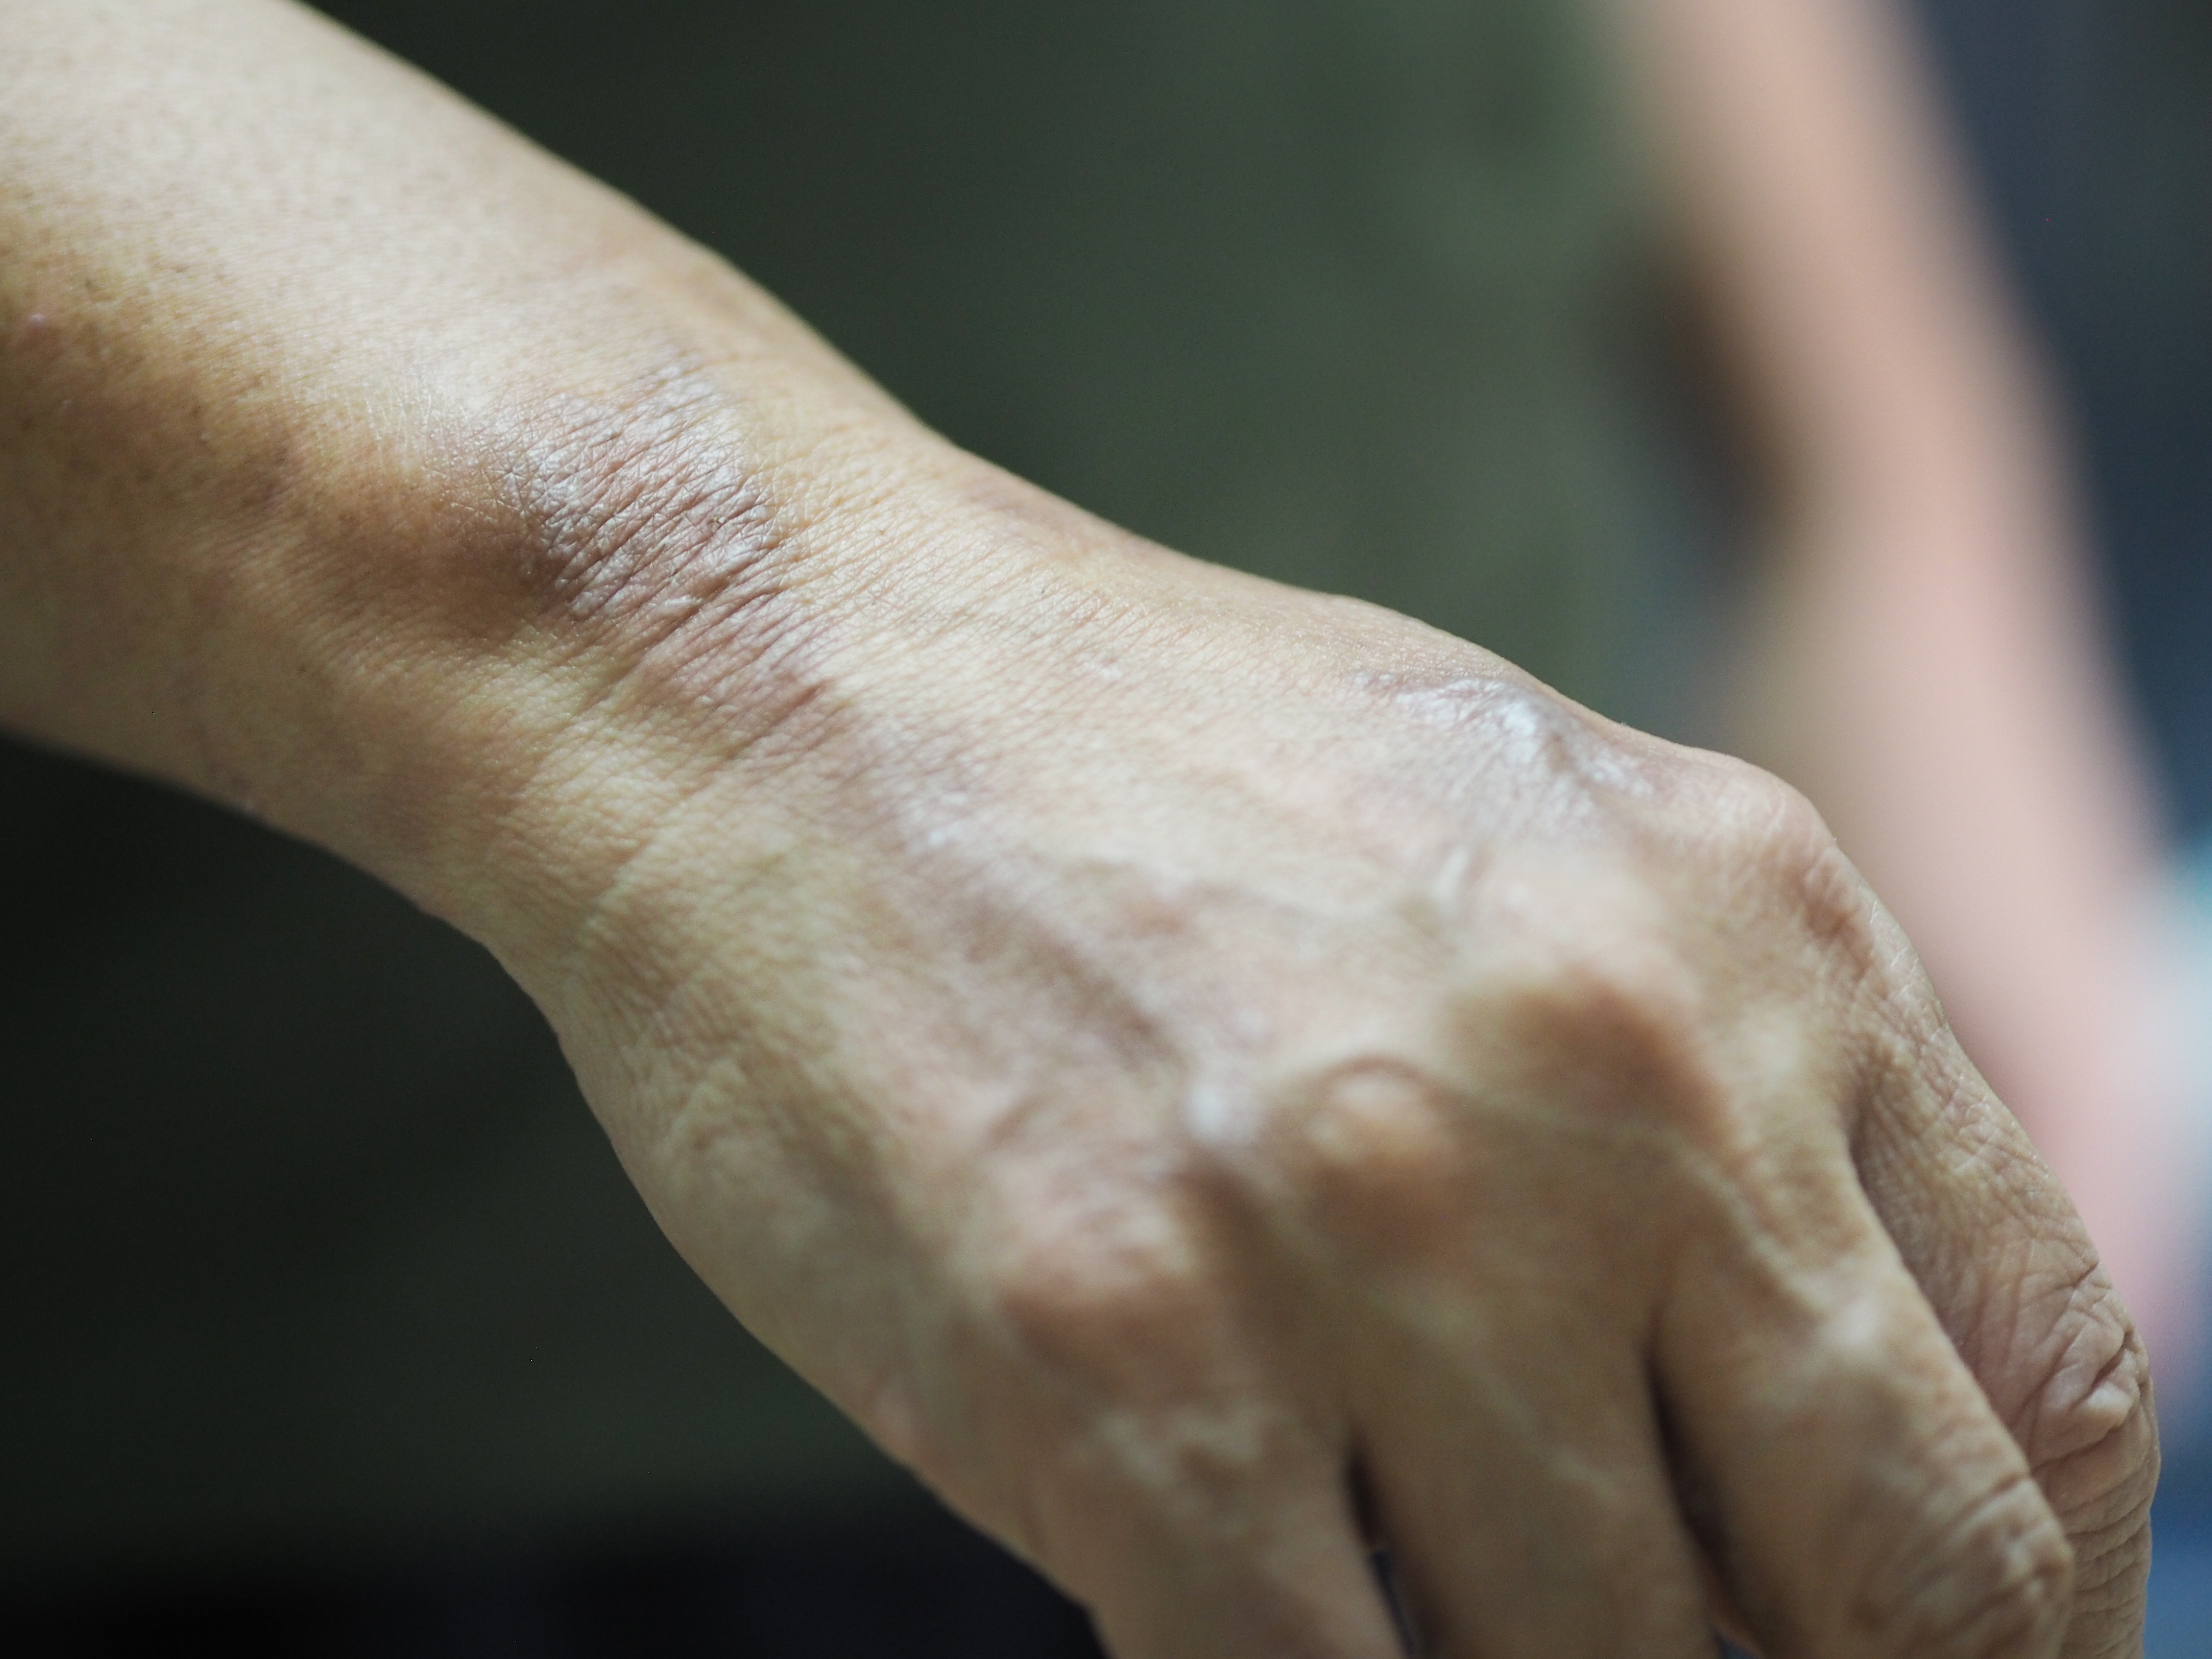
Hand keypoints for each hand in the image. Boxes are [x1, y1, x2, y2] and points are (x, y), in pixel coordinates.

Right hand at [505, 427, 2156, 1657]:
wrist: (780, 678)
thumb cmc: (1136, 759)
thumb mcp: (1520, 830)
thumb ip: (1722, 1078)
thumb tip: (1828, 1380)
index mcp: (1742, 930)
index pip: (2043, 1380)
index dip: (2026, 1582)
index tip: (1947, 1639)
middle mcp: (1607, 1082)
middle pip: (1895, 1572)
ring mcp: (1365, 1236)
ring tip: (1433, 1582)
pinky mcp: (1119, 1370)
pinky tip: (1262, 1594)